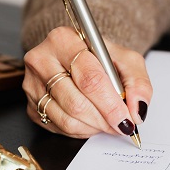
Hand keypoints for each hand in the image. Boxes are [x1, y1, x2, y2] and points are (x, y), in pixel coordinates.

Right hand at [23, 26, 152, 138]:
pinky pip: (58, 127)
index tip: (127, 119)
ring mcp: (32, 84)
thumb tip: (137, 109)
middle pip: (76, 102)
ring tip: (107, 122)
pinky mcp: (31, 105)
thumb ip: (138, 82)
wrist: (77, 57)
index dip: (111, 104)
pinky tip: (91, 121)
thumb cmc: (100, 58)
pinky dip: (81, 130)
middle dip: (104, 119)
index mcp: (63, 40)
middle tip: (121, 125)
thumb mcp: (126, 59)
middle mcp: (41, 60)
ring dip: (93, 127)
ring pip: (67, 118)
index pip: (89, 78)